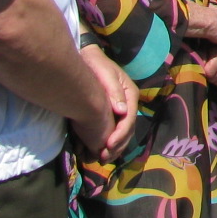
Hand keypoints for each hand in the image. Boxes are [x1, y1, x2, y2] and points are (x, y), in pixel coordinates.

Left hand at [77, 45, 136, 162]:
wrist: (87, 59)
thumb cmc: (96, 64)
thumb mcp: (105, 74)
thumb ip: (114, 91)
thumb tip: (122, 111)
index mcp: (130, 95)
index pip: (129, 119)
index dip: (120, 134)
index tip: (107, 145)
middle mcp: (128, 104)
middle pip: (127, 129)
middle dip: (117, 145)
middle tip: (103, 157)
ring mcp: (120, 109)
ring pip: (122, 133)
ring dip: (113, 147)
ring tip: (100, 158)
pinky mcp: (111, 113)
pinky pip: (113, 131)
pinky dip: (107, 142)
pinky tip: (97, 151)